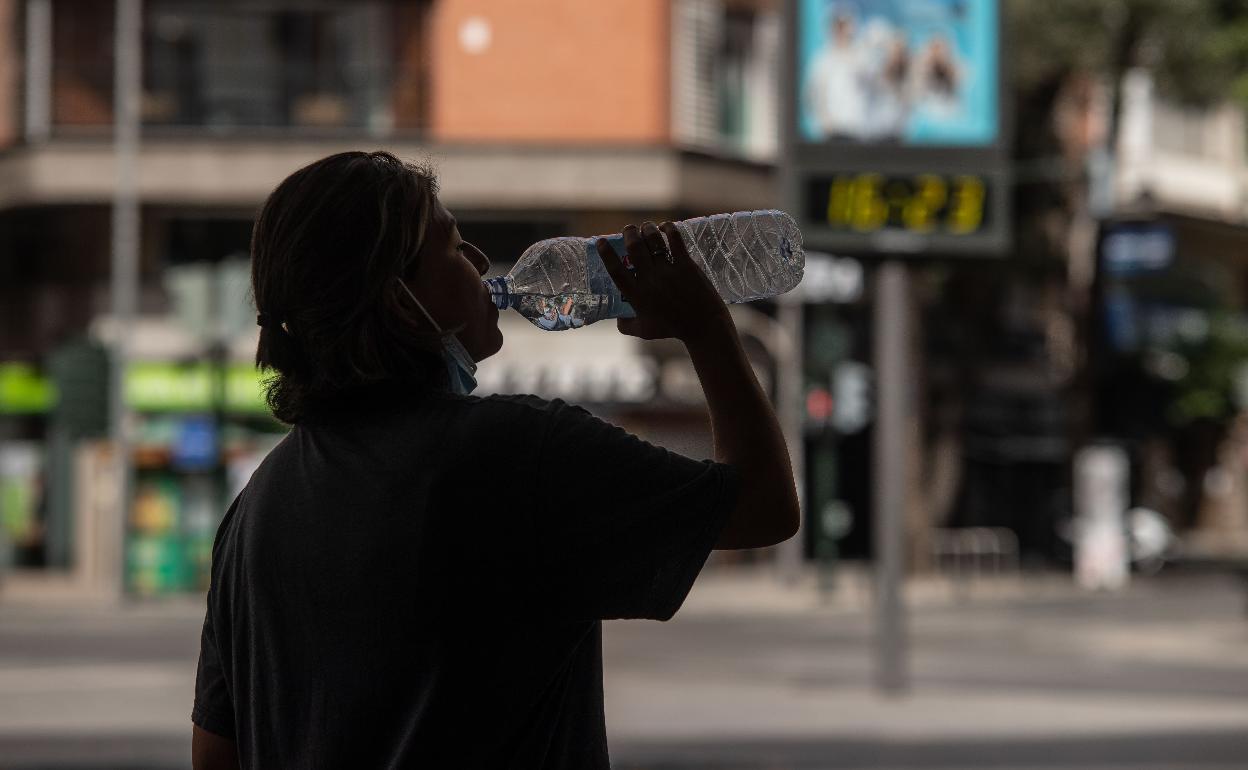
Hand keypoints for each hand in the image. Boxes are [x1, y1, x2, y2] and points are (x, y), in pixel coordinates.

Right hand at [596, 221, 733, 343]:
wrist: (702, 325)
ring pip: (653, 240)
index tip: (601, 241)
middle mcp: (650, 280)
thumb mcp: (644, 331)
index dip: (606, 254)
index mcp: (637, 295)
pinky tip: (664, 227)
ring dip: (647, 229)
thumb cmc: (672, 329)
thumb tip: (617, 318)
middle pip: (634, 248)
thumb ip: (627, 325)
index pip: (616, 270)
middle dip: (629, 233)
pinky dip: (668, 229)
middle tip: (628, 230)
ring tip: (645, 226)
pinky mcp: (686, 264)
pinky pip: (675, 240)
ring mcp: (669, 271)